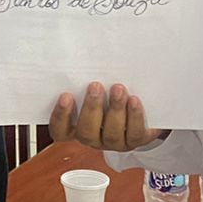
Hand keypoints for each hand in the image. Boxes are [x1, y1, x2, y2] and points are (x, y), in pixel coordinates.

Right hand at [48, 82, 166, 151]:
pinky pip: (134, 134)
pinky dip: (134, 116)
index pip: (60, 130)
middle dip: (91, 108)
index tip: (66, 96)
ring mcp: (114, 142)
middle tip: (95, 86)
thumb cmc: (109, 91)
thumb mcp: (96, 87)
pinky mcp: (135, 140)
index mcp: (76, 127)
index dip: (60, 116)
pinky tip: (134, 100)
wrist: (142, 104)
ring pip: (111, 134)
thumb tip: (81, 59)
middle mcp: (94, 138)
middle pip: (86, 132)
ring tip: (118, 89)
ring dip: (114, 110)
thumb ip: (86, 82)